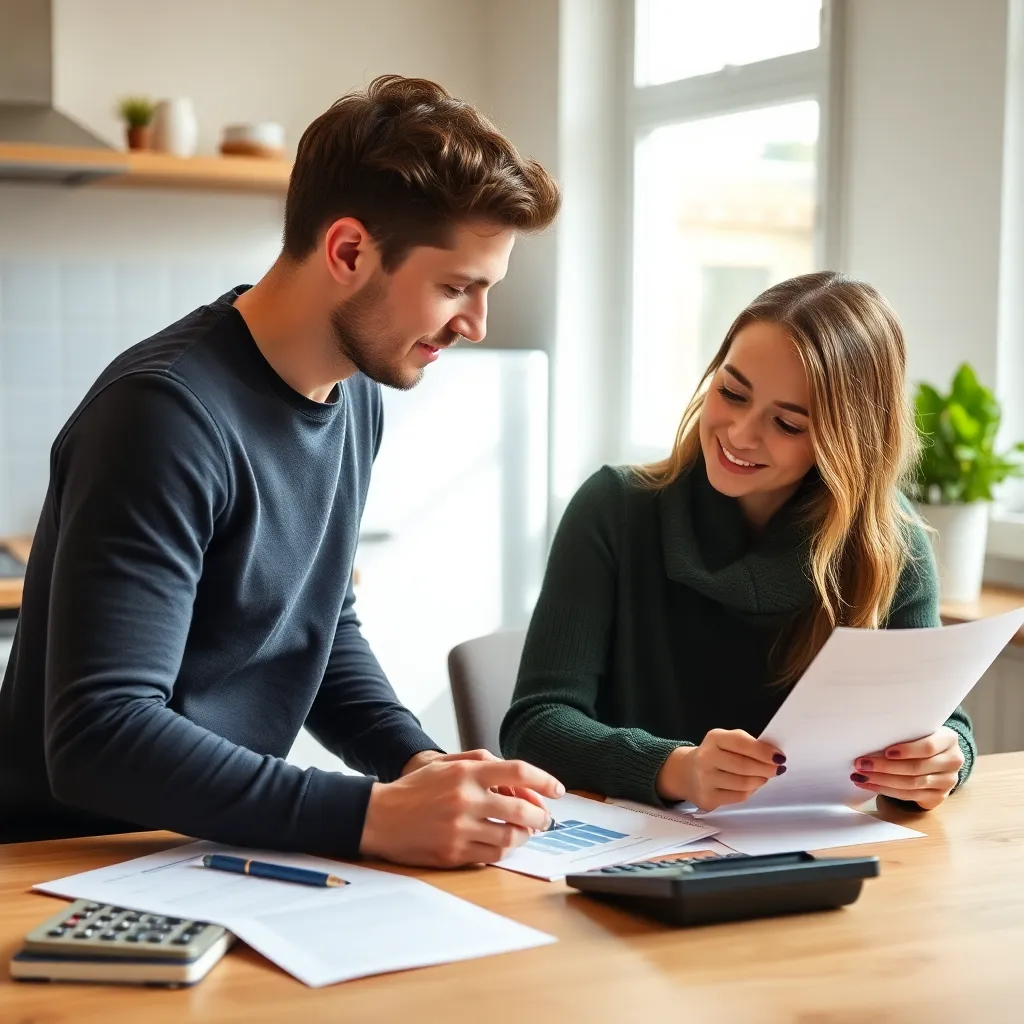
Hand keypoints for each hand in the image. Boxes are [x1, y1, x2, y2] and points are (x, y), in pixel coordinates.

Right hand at [360, 757, 564, 867]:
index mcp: (466, 772)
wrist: (379, 816)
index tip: (558, 789)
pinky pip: (493, 855)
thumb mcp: (446, 763)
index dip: (544, 780)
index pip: (518, 771)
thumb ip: (482, 763)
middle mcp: (466, 799)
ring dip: (525, 835)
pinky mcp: (453, 853)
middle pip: (521, 809)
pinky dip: (506, 850)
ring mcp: (460, 828)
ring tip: (526, 832)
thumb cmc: (416, 789)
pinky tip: (505, 843)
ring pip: (511, 836)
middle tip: (544, 818)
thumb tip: (517, 777)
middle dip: (540, 816)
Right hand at [655, 729, 785, 809]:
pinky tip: (751, 786)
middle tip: (778, 769)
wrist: (687, 772)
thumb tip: (774, 756)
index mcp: (713, 738)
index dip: (763, 750)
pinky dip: (750, 791)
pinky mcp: (708, 798)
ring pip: (743, 783)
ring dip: (760, 780)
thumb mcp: (726, 741)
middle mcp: (706, 757)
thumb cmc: (715, 754)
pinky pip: (738, 796)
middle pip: (744, 766)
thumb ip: (746, 744)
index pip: (741, 742)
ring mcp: (705, 779)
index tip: (779, 756)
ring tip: (764, 776)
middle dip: (766, 768)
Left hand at [851, 727, 963, 809]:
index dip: (907, 751)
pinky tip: (870, 785)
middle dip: (884, 767)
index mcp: (948, 740)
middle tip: (861, 764)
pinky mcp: (938, 796)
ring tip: (861, 776)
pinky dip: (886, 790)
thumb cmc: (921, 738)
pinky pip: (909, 795)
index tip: (885, 752)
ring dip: (882, 781)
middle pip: (916, 768)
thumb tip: (870, 738)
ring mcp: (947, 781)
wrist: (939, 756)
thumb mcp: (919, 730)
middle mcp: (952, 761)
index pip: (928, 747)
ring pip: (911, 784)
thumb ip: (904, 733)